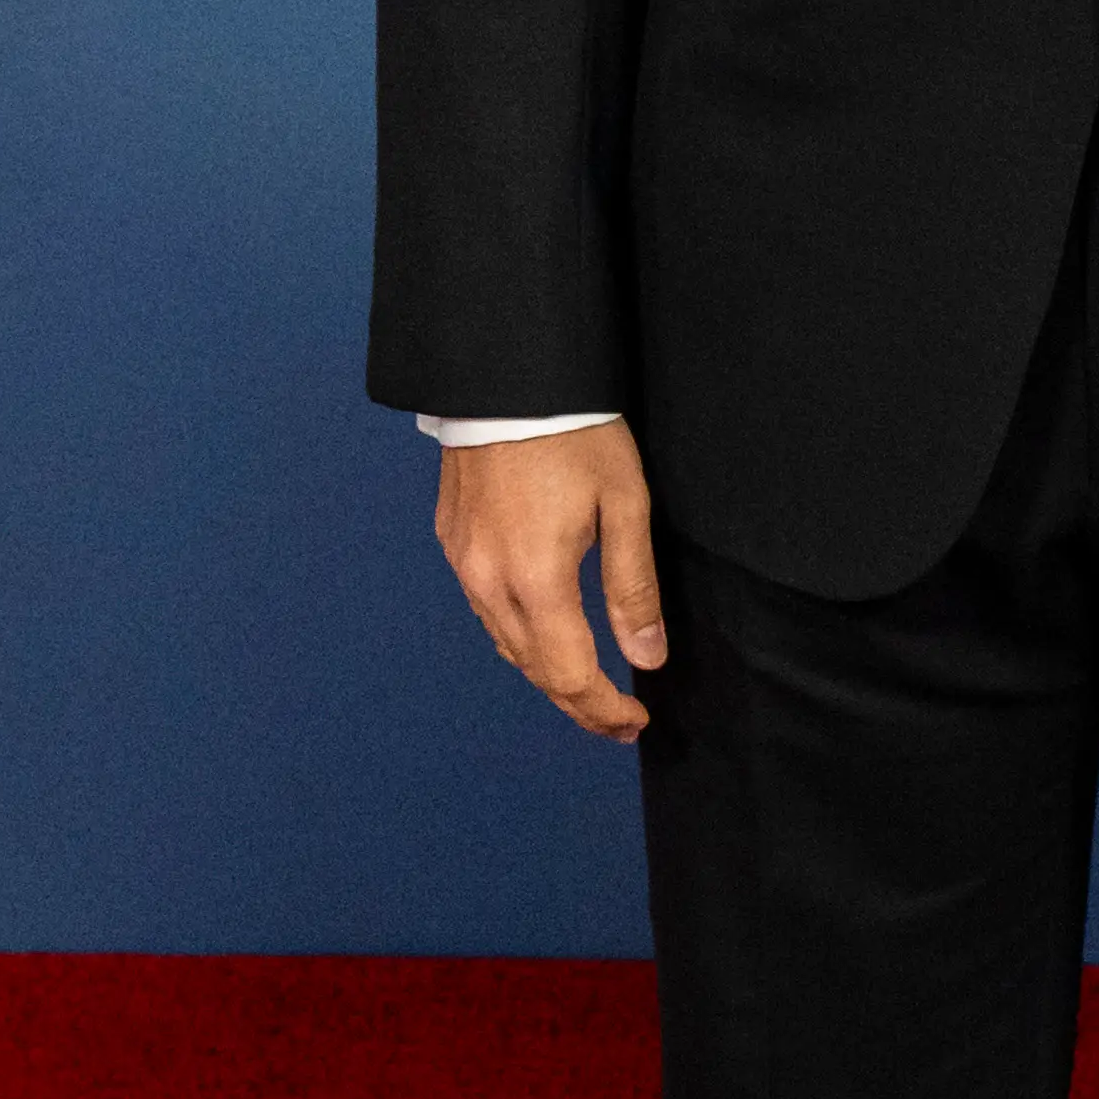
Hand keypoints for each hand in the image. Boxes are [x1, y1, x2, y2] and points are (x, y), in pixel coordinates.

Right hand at [434, 419, 667, 740]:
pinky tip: (541, 626)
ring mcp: (462, 562)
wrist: (507, 375)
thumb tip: (646, 657)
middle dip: (577, 700)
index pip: (570, 675)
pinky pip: (483, 608)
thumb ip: (633, 588)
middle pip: (533, 669)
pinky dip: (516, 632)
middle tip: (615, 717)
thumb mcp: (625, 504)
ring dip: (545, 669)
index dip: (603, 709)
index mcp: (536, 580)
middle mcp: (488, 581)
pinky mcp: (451, 540)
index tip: (634, 723)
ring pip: (504, 643)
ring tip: (586, 680)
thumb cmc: (575, 432)